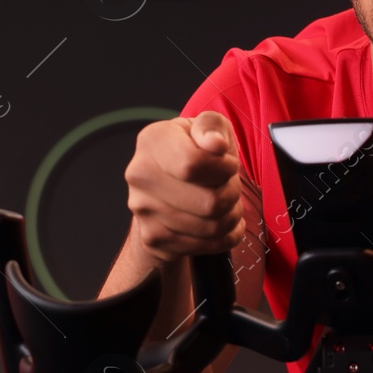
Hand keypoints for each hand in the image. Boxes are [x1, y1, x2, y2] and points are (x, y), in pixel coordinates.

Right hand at [125, 111, 244, 263]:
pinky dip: (226, 237)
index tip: (229, 165)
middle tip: (231, 187)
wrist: (167, 186)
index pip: (195, 165)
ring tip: (228, 204)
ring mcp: (143, 210)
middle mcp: (140, 174)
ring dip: (231, 216)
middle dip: (233, 195)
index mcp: (152, 141)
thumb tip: (215, 144)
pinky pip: (205, 246)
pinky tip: (223, 222)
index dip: (224, 169)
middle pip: (209, 202)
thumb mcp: (208, 127)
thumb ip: (213, 126)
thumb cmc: (195, 151)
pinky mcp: (153, 238)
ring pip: (211, 227)